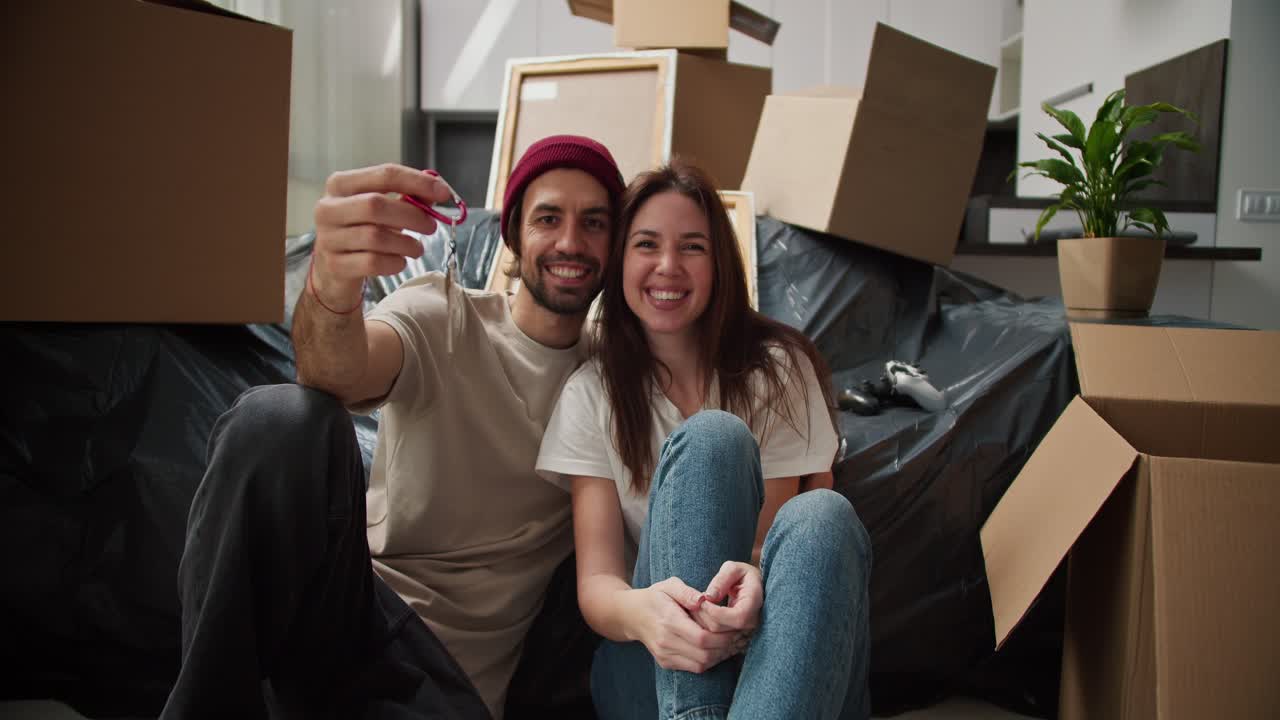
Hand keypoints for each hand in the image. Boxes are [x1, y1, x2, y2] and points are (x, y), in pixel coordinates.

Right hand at [310, 164, 454, 307]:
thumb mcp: (381, 208)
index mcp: (341, 184)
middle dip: (412, 215)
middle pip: (376, 205)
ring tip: (417, 248)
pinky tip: (400, 262)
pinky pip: (372, 263)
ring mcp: (328, 238)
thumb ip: (407, 196)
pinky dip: (394, 263)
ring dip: (406, 243)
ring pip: (375, 237)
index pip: (384, 175)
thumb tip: (438, 191)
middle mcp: (329, 208)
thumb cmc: (361, 230)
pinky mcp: (334, 265)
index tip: (443, 193)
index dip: (417, 182)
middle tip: (431, 226)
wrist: (332, 267)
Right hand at [627, 578, 740, 673]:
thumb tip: (704, 599)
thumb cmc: (655, 596)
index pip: (702, 637)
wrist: (631, 615)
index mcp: (668, 620)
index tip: (733, 626)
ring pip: (701, 664)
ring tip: (728, 641)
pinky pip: (694, 668)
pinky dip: (709, 660)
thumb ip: (687, 592)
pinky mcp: (666, 663)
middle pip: (704, 654)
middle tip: (736, 635)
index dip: (722, 636)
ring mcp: (664, 655)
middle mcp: (665, 641)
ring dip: (719, 655)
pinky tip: (715, 647)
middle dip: (725, 646)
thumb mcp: (669, 585)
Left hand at [691, 561, 762, 649]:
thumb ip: (721, 579)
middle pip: (725, 631)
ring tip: (694, 610)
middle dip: (705, 618)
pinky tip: (698, 618)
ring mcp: (746, 633)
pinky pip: (717, 643)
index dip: (715, 612)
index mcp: (755, 602)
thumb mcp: (732, 568)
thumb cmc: (740, 575)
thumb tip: (709, 597)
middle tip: (692, 604)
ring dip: (702, 625)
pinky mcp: (737, 639)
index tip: (701, 600)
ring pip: (718, 640)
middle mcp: (754, 622)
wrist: (751, 587)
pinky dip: (704, 632)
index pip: (737, 617)